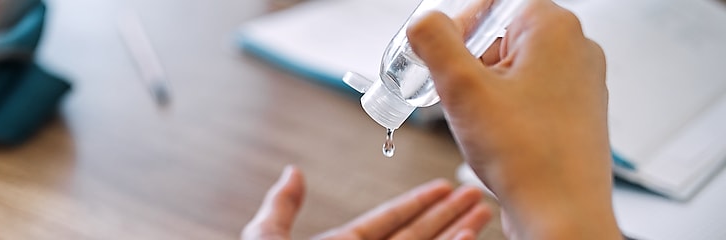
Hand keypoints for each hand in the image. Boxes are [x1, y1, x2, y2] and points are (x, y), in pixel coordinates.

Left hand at [242, 166, 491, 239]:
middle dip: (446, 215)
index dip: (414, 204)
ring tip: (483, 211)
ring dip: (456, 234)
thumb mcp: (267, 239)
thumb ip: (282, 208)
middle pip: (414, 238)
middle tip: (475, 194)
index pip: (385, 223)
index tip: (441, 187)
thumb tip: (293, 172)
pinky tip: (467, 238)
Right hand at [405, 0, 618, 238]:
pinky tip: (500, 137)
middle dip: (472, 65)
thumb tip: (424, 23)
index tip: (446, 62)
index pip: (495, 4)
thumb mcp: (461, 88)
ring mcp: (581, 83)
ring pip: (515, 69)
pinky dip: (507, 111)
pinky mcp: (577, 112)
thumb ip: (435, 42)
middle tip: (461, 97)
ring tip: (483, 123)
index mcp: (555, 30)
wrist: (562, 212)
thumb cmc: (526, 156)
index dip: (462, 31)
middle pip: (503, 36)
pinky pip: (531, 96)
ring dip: (487, 90)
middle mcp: (577, 50)